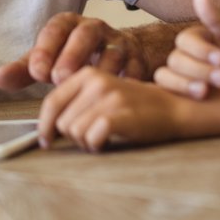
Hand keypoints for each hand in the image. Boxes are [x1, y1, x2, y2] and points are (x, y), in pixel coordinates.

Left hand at [0, 12, 147, 90]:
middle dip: (73, 54)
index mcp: (68, 24)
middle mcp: (95, 28)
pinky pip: (138, 67)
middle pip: (85, 33)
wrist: (118, 56)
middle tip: (60, 78)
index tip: (37, 73)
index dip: (46, 49)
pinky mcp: (139, 58)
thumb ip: (25, 70)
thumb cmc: (75, 59)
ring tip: (90, 87)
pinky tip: (121, 94)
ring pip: (114, 50)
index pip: (55, 29)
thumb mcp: (49, 61)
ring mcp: (119, 42)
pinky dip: (130, 80)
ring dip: (102, 69)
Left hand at [37, 68, 177, 151]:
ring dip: (86, 142)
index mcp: (87, 73)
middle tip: (93, 137)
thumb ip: (76, 103)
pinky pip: (91, 137)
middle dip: (73, 137)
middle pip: (62, 122)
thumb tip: (47, 129)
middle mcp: (95, 81)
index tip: (46, 141)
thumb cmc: (135, 106)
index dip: (45, 125)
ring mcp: (108, 96)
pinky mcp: (120, 114)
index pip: (52, 102)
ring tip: (103, 138)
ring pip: (74, 132)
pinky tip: (108, 142)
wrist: (174, 107)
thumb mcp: (102, 94)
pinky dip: (97, 145)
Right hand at [154, 0, 219, 98]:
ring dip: (183, 84)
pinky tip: (196, 100)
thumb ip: (218, 20)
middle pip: (175, 59)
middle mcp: (184, 56)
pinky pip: (166, 93)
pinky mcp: (181, 95)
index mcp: (197, 39)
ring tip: (206, 92)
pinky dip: (176, 95)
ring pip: (164, 76)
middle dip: (198, 69)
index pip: (185, 40)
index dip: (201, 50)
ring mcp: (180, 76)